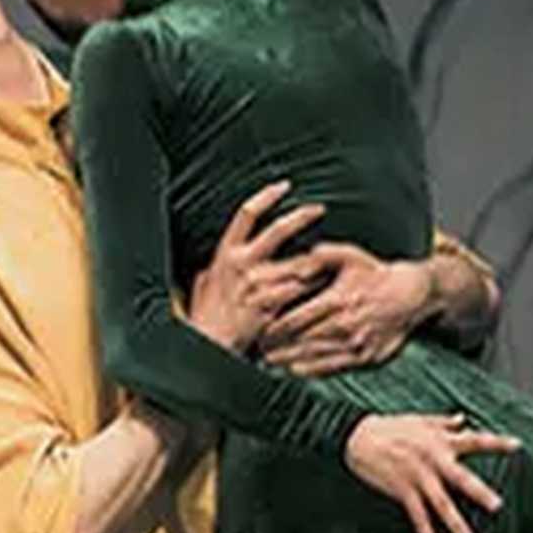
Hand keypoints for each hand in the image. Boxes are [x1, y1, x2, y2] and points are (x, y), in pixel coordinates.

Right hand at [179, 185, 326, 352]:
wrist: (209, 345)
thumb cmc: (206, 317)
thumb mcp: (202, 285)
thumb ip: (212, 271)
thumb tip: (211, 266)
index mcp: (226, 254)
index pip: (247, 214)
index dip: (266, 196)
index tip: (284, 186)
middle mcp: (242, 263)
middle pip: (278, 229)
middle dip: (302, 215)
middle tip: (319, 209)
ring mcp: (258, 283)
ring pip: (299, 263)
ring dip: (316, 262)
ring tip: (329, 261)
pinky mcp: (272, 303)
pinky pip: (301, 289)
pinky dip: (314, 287)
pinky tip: (324, 287)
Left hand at [266, 246, 438, 375]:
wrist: (410, 294)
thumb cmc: (375, 273)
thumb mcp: (350, 255)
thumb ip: (322, 255)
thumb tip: (298, 261)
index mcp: (337, 301)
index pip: (296, 319)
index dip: (273, 327)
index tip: (258, 329)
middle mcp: (344, 326)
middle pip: (300, 341)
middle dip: (276, 347)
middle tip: (255, 349)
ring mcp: (355, 344)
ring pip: (314, 357)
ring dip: (288, 360)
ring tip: (268, 362)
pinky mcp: (365, 358)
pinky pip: (334, 368)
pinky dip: (312, 371)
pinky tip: (295, 370)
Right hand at [342, 411, 515, 532]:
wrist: (357, 436)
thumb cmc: (389, 427)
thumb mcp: (419, 420)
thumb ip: (443, 422)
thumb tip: (463, 419)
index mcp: (440, 440)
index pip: (474, 440)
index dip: (496, 443)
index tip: (517, 446)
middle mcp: (432, 459)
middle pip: (461, 478)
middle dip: (479, 492)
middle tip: (496, 506)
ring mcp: (417, 476)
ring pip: (441, 504)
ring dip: (455, 524)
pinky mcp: (402, 490)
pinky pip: (417, 517)